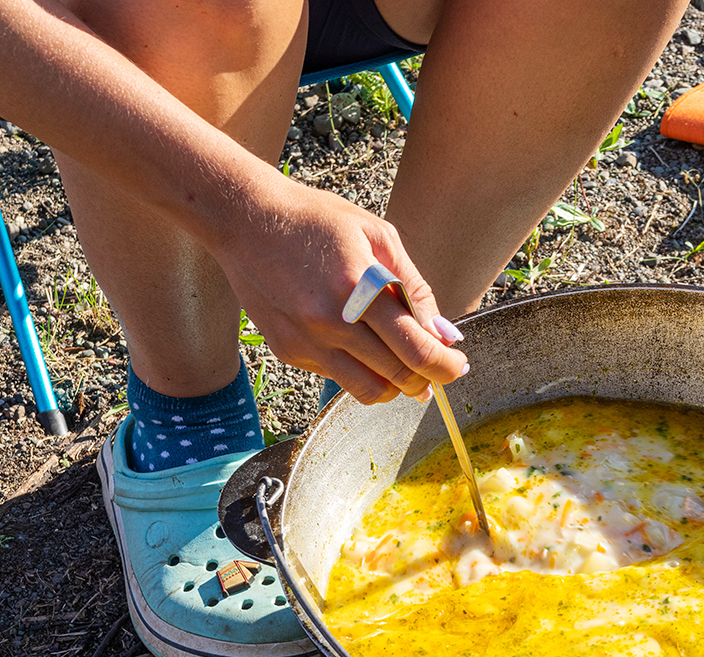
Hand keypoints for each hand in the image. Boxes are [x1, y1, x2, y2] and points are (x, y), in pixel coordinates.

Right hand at [211, 174, 467, 404]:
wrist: (244, 218)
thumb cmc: (316, 220)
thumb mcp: (378, 236)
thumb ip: (415, 288)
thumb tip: (445, 333)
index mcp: (358, 289)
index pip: (417, 349)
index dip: (447, 365)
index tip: (459, 364)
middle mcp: (331, 323)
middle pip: (399, 377)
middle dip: (429, 379)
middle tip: (439, 369)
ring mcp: (306, 342)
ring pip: (369, 391)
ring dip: (397, 387)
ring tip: (407, 369)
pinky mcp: (288, 351)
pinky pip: (338, 378)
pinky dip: (362, 373)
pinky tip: (365, 350)